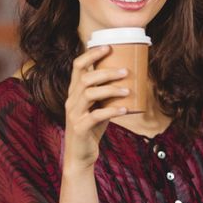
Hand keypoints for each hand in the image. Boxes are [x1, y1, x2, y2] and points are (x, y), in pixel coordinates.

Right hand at [62, 45, 128, 173]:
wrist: (80, 155)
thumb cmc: (92, 128)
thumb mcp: (99, 107)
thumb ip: (107, 94)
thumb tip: (131, 80)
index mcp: (75, 92)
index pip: (78, 66)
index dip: (91, 54)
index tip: (108, 47)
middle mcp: (71, 100)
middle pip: (85, 78)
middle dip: (106, 72)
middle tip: (126, 71)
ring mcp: (74, 114)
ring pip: (89, 94)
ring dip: (110, 89)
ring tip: (128, 91)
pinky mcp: (80, 128)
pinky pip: (96, 115)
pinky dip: (112, 111)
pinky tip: (125, 110)